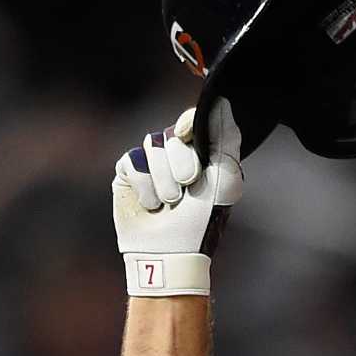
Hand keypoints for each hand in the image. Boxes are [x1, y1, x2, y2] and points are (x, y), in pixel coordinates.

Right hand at [111, 98, 241, 296]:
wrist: (170, 253)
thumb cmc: (201, 223)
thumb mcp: (224, 182)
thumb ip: (227, 142)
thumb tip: (223, 102)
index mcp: (198, 155)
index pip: (191, 121)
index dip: (189, 123)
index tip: (189, 134)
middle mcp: (173, 156)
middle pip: (171, 135)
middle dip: (181, 163)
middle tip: (187, 186)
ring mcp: (149, 163)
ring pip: (151, 146)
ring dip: (164, 178)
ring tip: (169, 202)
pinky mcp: (127, 173)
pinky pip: (133, 162)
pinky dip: (145, 185)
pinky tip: (151, 204)